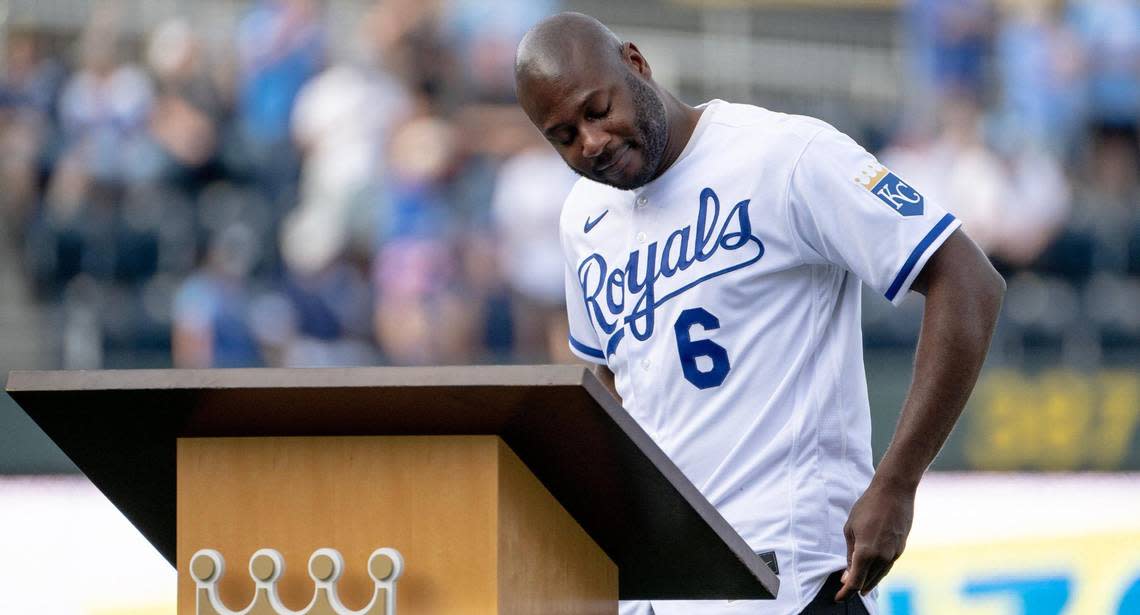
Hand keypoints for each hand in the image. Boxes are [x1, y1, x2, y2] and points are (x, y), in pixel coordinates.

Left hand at [834, 480, 914, 601]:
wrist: (894, 492)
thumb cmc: (867, 507)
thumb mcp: (850, 529)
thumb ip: (849, 553)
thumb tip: (847, 573)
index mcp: (865, 552)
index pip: (854, 582)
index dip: (845, 592)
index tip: (838, 598)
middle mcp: (881, 557)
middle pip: (867, 582)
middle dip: (855, 587)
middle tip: (845, 590)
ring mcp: (893, 554)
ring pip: (879, 576)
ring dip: (868, 581)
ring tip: (859, 585)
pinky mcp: (901, 549)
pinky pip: (887, 566)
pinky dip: (878, 572)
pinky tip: (873, 571)